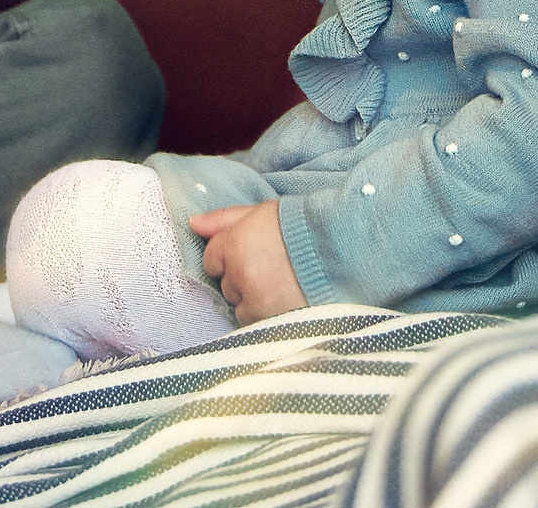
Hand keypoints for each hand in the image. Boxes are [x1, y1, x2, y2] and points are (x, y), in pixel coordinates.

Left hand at [190, 201, 306, 324]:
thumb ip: (224, 220)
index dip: (229, 259)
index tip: (252, 256)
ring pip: (241, 310)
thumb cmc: (302, 226)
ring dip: (256, 302)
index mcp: (234, 244)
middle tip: (272, 270)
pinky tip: (288, 302)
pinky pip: (260, 325)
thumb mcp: (260, 213)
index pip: (211, 261)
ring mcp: (259, 300)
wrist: (345, 248)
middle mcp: (241, 274)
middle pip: (227, 287)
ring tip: (282, 288)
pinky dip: (270, 317)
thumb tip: (193, 224)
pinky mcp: (276, 321)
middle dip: (243, 281)